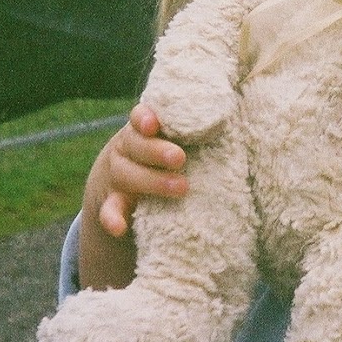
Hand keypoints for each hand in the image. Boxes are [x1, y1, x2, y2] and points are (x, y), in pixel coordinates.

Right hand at [89, 103, 188, 237]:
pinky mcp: (113, 202)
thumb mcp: (173, 139)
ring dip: (151, 181)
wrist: (124, 183)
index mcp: (142, 130)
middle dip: (157, 151)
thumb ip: (192, 130)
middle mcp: (127, 149)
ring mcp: (118, 175)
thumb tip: (233, 114)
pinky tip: (119, 228)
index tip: (153, 124)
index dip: (144, 118)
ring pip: (127, 175)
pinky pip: (108, 210)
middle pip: (136, 145)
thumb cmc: (163, 155)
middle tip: (180, 158)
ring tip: (181, 188)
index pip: (139, 118)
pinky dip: (111, 218)